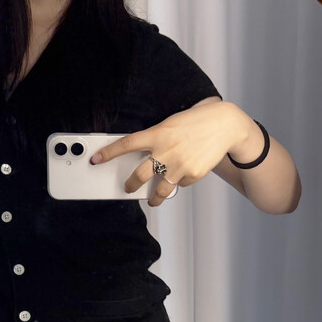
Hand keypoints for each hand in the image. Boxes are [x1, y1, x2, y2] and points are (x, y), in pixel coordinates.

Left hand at [90, 100, 246, 206]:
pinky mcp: (192, 174)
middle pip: (139, 175)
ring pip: (159, 190)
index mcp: (158, 134)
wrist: (225, 125)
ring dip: (153, 198)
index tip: (96, 159)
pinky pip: (180, 184)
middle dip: (130, 185)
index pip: (126, 144)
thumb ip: (157, 139)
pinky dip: (179, 182)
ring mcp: (179, 165)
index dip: (108, 153)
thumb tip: (144, 157)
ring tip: (152, 200)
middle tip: (127, 187)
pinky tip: (185, 172)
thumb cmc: (196, 122)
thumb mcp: (171, 124)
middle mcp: (166, 151)